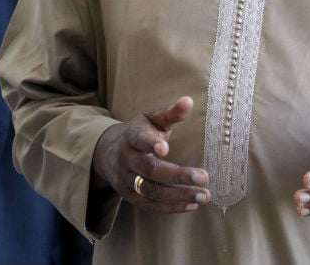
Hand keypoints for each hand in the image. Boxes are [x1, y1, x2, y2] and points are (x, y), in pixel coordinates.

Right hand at [90, 95, 210, 212]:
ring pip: (151, 191)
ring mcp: (127, 181)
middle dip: (177, 176)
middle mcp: (126, 160)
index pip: (139, 140)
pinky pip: (151, 205)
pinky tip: (192, 205)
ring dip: (179, 196)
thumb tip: (189, 101)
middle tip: (203, 177)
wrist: (105, 154)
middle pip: (150, 170)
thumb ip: (170, 113)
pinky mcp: (131, 197)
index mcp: (131, 137)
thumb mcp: (150, 119)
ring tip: (204, 195)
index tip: (165, 148)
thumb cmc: (137, 133)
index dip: (151, 144)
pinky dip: (172, 207)